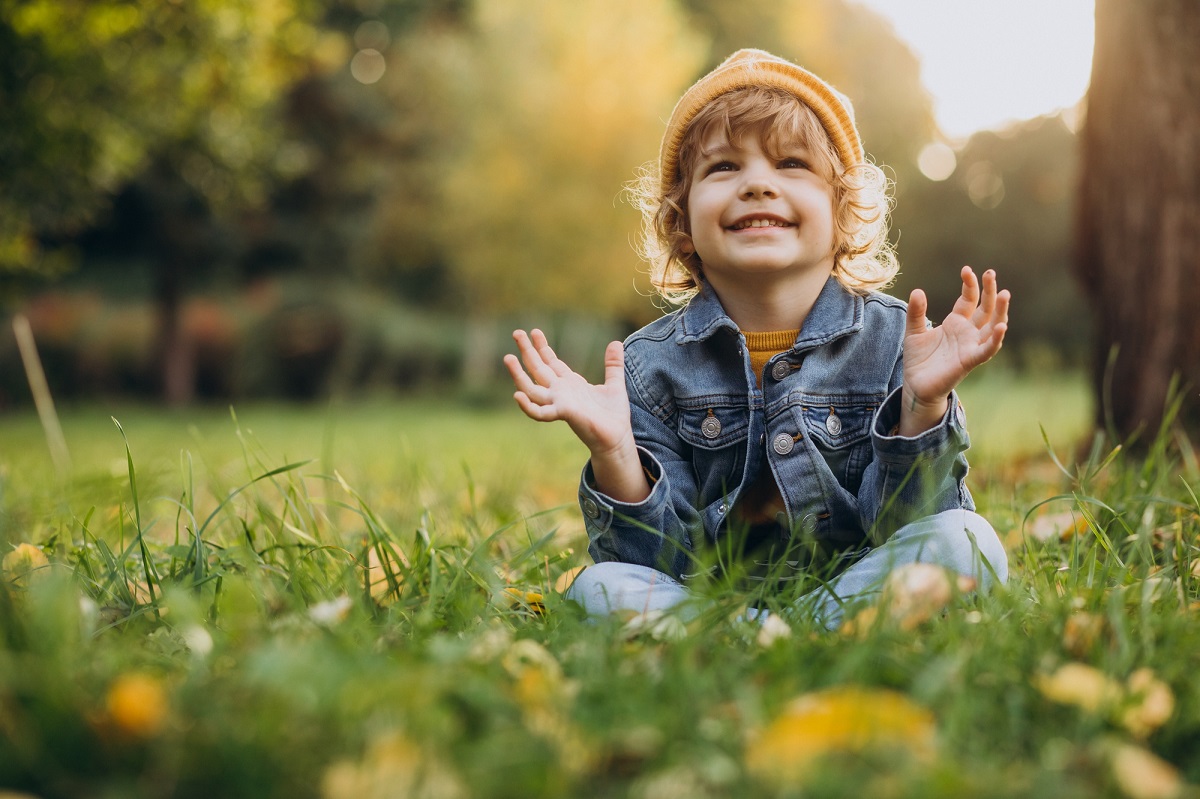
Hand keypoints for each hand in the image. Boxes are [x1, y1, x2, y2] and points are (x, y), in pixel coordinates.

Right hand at [504, 330, 647, 501]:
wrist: (617, 438)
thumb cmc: (613, 415)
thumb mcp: (615, 384)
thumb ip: (613, 364)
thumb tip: (616, 342)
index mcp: (570, 383)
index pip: (551, 362)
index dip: (542, 347)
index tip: (534, 331)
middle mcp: (561, 392)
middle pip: (538, 368)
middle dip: (527, 351)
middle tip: (516, 333)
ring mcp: (559, 403)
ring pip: (532, 388)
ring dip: (519, 374)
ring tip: (508, 357)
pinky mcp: (564, 414)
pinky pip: (541, 412)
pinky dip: (528, 406)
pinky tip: (518, 395)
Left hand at [901, 267, 1009, 433]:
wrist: (916, 385)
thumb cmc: (919, 359)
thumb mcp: (913, 331)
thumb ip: (916, 313)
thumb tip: (917, 291)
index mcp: (956, 322)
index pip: (969, 299)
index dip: (970, 285)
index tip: (966, 270)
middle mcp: (968, 332)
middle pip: (985, 308)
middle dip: (990, 291)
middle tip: (991, 272)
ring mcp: (971, 346)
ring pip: (993, 326)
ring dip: (1000, 311)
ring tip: (1004, 294)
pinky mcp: (969, 361)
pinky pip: (987, 350)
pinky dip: (996, 340)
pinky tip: (1002, 327)